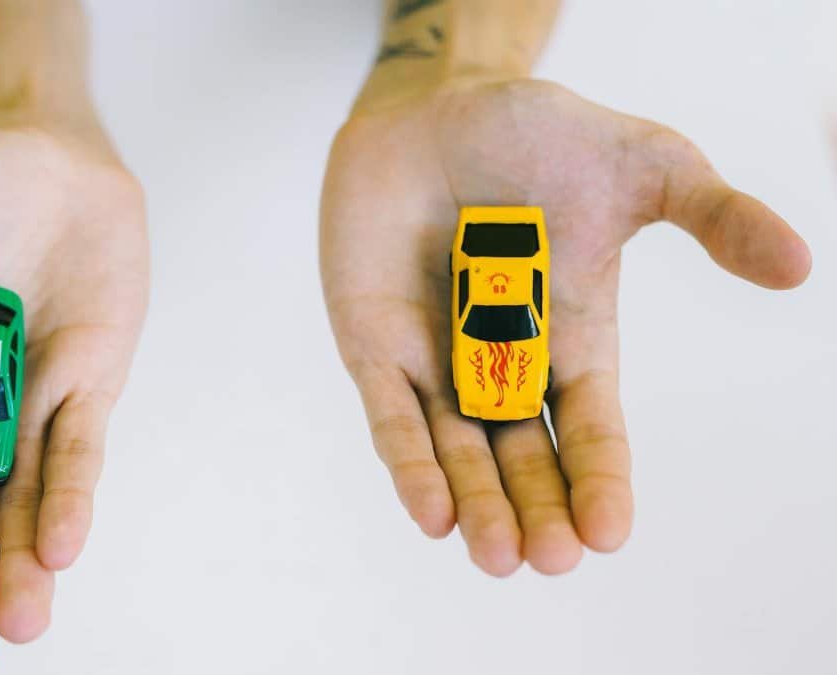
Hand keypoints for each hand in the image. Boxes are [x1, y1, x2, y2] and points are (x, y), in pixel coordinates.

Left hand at [320, 78, 809, 575]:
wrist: (433, 106)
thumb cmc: (536, 135)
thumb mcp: (643, 166)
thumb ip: (713, 215)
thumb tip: (799, 265)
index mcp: (573, 339)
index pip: (591, 427)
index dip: (600, 480)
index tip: (610, 534)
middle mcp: (504, 364)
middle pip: (524, 457)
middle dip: (537, 508)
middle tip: (551, 560)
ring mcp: (435, 360)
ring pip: (458, 452)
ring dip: (478, 505)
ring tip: (498, 556)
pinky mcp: (373, 345)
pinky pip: (391, 416)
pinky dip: (410, 462)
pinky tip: (431, 512)